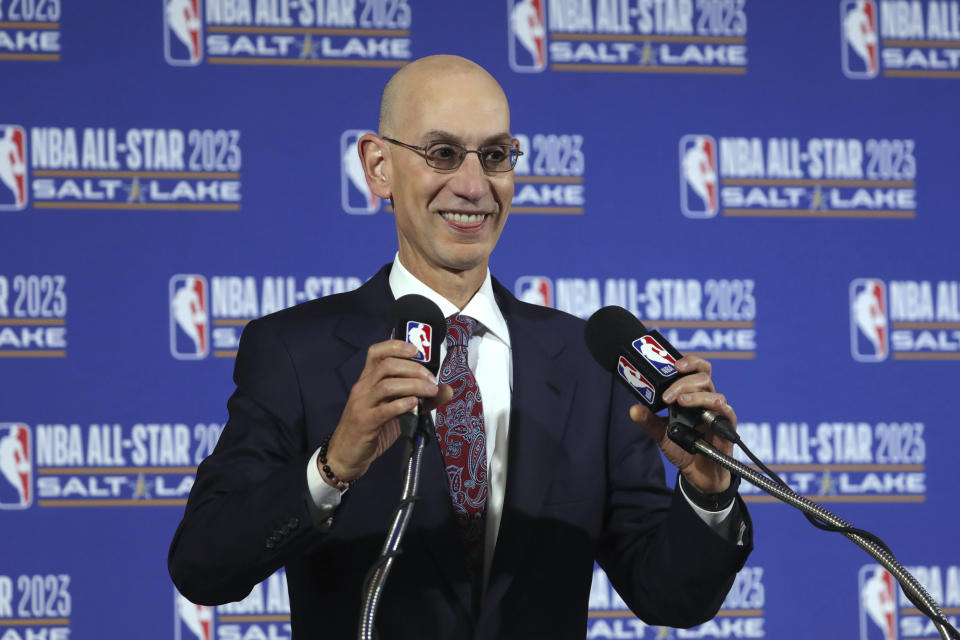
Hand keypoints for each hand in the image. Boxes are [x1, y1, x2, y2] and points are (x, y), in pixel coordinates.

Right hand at [323, 340, 452, 482]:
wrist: (346, 454)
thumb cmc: (371, 429)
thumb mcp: (396, 411)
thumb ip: (420, 399)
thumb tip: (446, 390)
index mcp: (368, 380)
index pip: (377, 352)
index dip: (397, 346)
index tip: (417, 350)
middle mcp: (363, 387)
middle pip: (387, 365)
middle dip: (414, 369)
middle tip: (432, 380)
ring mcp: (362, 404)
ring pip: (387, 385)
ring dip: (413, 385)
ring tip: (429, 392)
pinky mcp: (365, 422)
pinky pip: (384, 410)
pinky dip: (401, 405)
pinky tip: (414, 405)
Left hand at [628, 355, 737, 494]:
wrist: (697, 473)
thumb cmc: (683, 448)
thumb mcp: (661, 434)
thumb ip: (649, 421)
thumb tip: (633, 409)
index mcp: (693, 396)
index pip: (696, 370)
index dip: (689, 362)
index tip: (675, 366)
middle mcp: (706, 400)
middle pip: (704, 377)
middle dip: (684, 382)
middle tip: (668, 396)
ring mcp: (717, 413)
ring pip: (714, 393)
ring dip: (696, 395)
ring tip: (680, 402)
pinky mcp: (727, 427)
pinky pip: (728, 413)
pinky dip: (719, 408)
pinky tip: (710, 409)